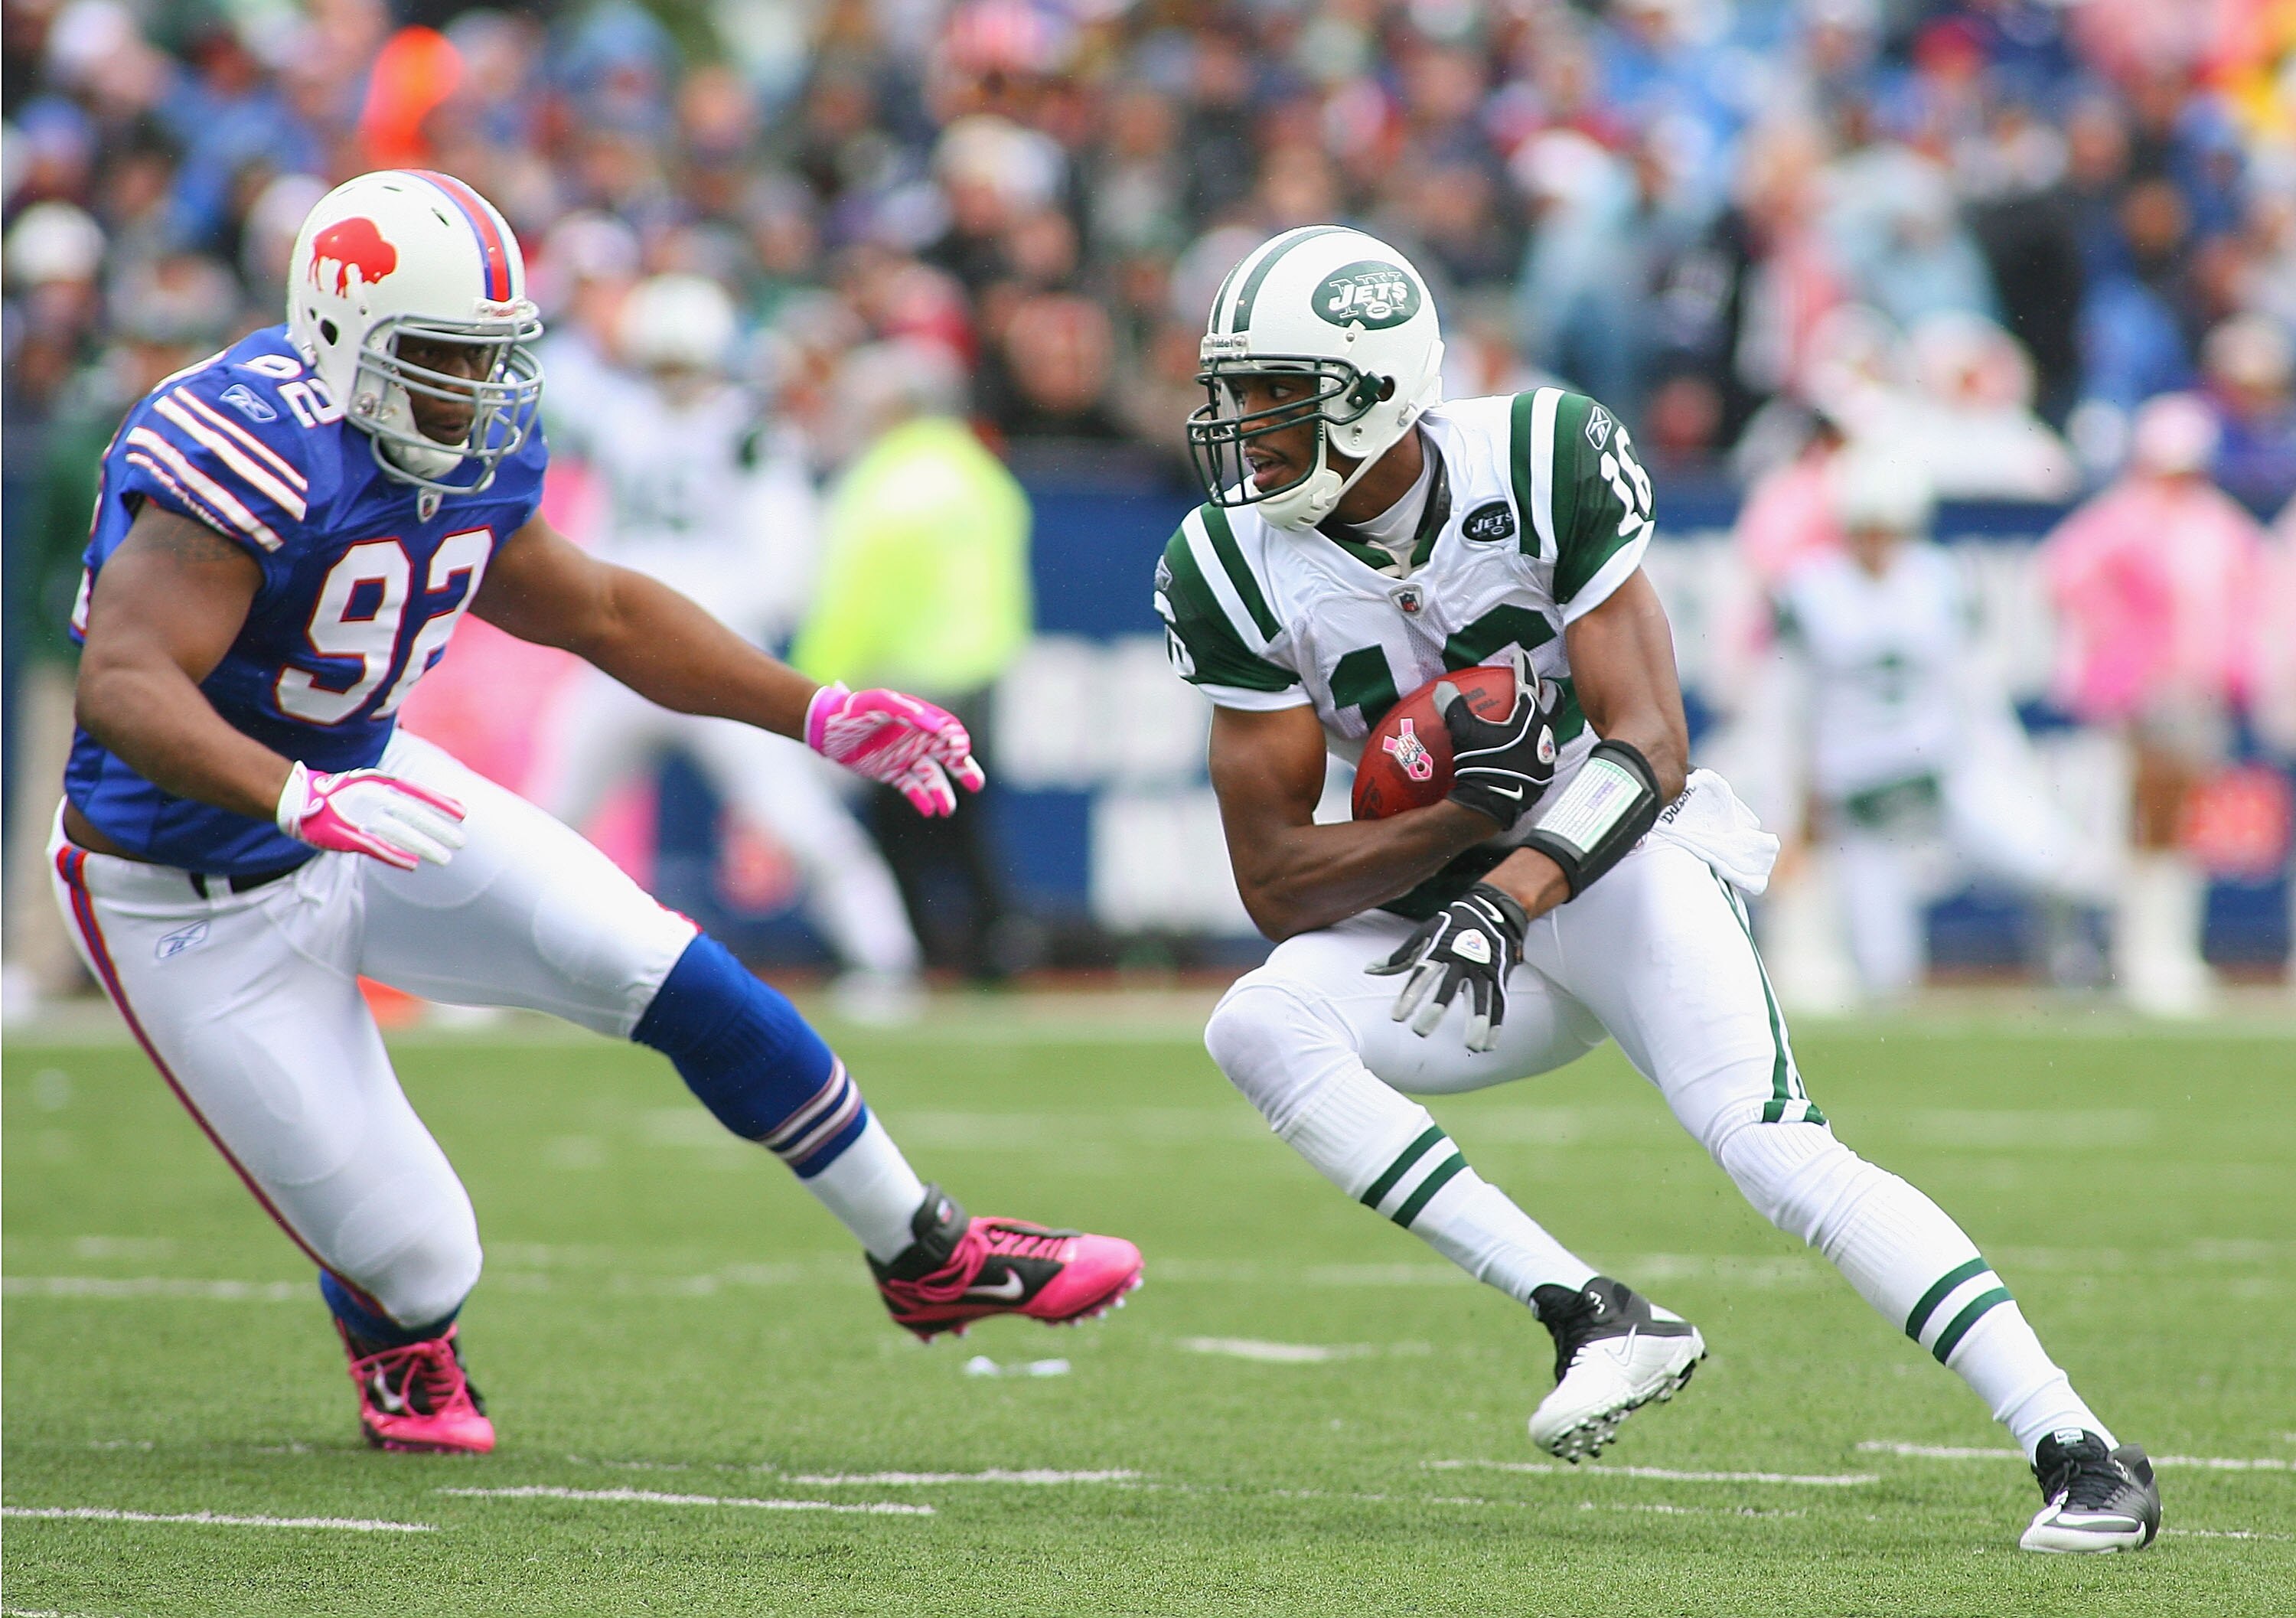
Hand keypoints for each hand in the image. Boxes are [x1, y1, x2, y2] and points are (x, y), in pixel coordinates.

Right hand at [276, 762, 466, 869]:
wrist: (303, 799)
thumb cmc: (346, 792)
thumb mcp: (376, 784)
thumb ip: (405, 794)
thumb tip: (441, 802)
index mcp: (382, 784)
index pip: (418, 793)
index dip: (440, 803)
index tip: (463, 813)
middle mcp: (375, 799)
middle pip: (413, 816)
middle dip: (438, 829)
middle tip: (461, 842)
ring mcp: (362, 817)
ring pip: (399, 834)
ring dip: (423, 847)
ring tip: (445, 859)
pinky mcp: (349, 836)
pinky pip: (376, 848)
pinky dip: (394, 856)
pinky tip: (413, 865)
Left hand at [806, 683, 986, 816]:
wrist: (826, 728)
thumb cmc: (852, 710)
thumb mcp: (878, 704)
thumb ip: (905, 710)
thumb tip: (933, 725)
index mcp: (919, 718)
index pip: (948, 729)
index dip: (958, 740)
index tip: (960, 751)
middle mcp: (917, 738)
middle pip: (948, 756)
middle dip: (964, 770)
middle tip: (976, 784)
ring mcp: (905, 757)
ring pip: (931, 777)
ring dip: (941, 792)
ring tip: (947, 809)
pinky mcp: (892, 773)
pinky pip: (911, 788)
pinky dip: (921, 799)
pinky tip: (929, 811)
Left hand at [1367, 883, 1528, 1052]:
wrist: (1492, 911)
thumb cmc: (1451, 926)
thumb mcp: (1425, 934)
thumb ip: (1400, 957)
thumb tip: (1369, 970)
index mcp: (1440, 948)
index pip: (1421, 975)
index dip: (1409, 996)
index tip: (1397, 1017)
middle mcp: (1462, 959)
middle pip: (1449, 987)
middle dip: (1436, 1009)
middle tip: (1421, 1032)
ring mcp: (1483, 968)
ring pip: (1481, 997)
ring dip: (1478, 1022)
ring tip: (1472, 1046)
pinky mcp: (1499, 976)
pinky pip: (1499, 1001)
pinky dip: (1496, 1023)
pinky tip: (1488, 1044)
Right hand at [1441, 650, 1560, 828]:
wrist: (1490, 805)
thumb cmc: (1481, 765)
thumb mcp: (1464, 734)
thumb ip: (1454, 708)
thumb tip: (1443, 687)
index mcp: (1530, 720)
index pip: (1528, 685)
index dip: (1524, 667)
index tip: (1520, 655)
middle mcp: (1545, 736)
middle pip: (1553, 705)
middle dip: (1548, 693)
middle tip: (1541, 686)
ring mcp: (1546, 759)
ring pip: (1550, 731)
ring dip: (1544, 721)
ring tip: (1534, 718)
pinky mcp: (1542, 778)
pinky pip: (1542, 754)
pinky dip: (1535, 746)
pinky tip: (1525, 750)